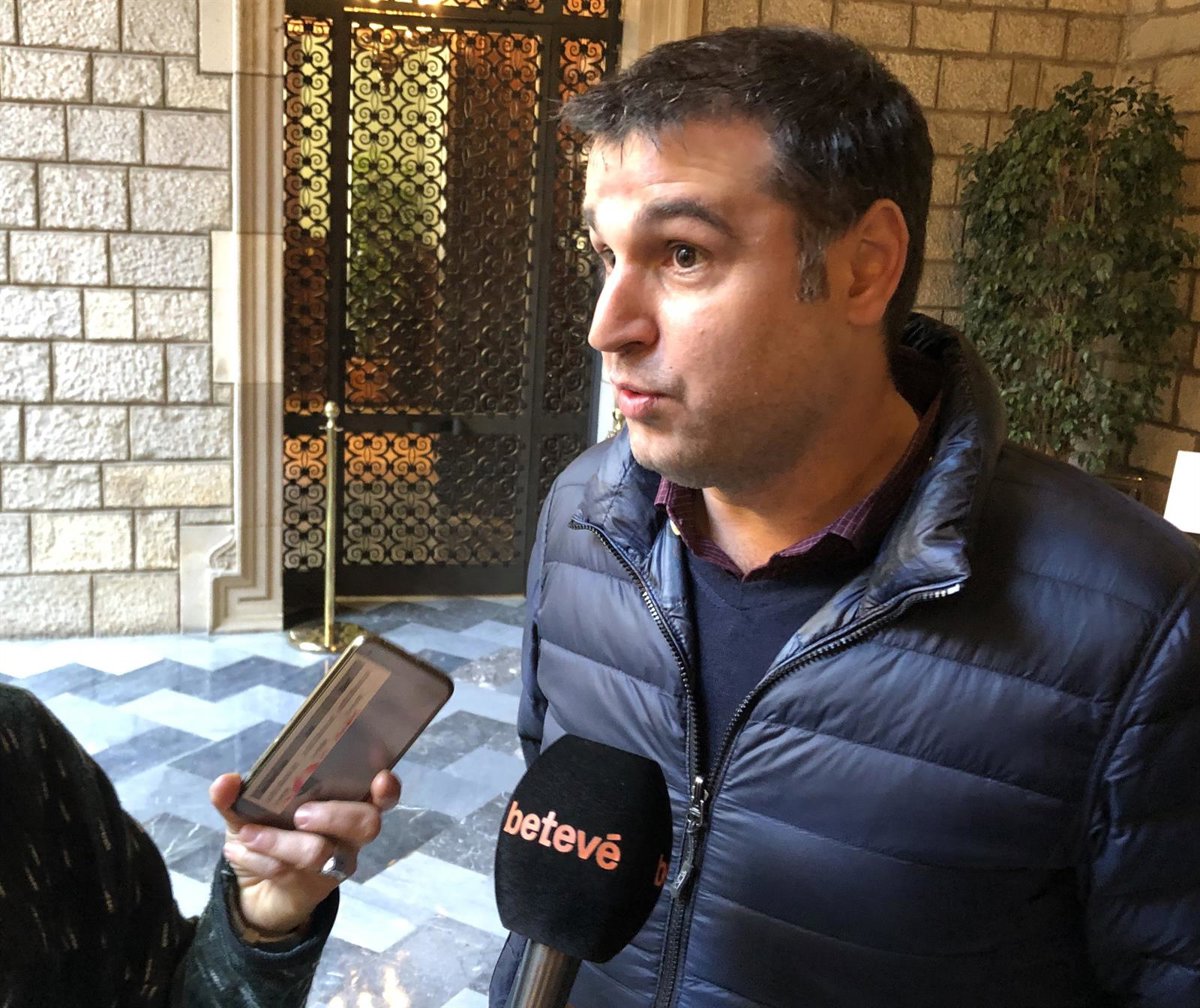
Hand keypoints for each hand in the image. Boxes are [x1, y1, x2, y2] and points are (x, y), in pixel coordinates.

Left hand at [210, 770, 401, 935]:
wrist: (252, 888)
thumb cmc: (266, 833)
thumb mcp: (247, 812)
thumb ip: (236, 796)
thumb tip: (226, 781)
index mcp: (345, 801)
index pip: (382, 795)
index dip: (387, 789)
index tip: (380, 778)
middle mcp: (350, 833)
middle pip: (366, 824)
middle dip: (335, 815)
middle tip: (300, 814)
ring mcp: (336, 863)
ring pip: (324, 853)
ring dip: (282, 843)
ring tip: (250, 835)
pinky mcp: (315, 888)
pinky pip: (291, 872)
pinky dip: (258, 859)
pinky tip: (238, 851)